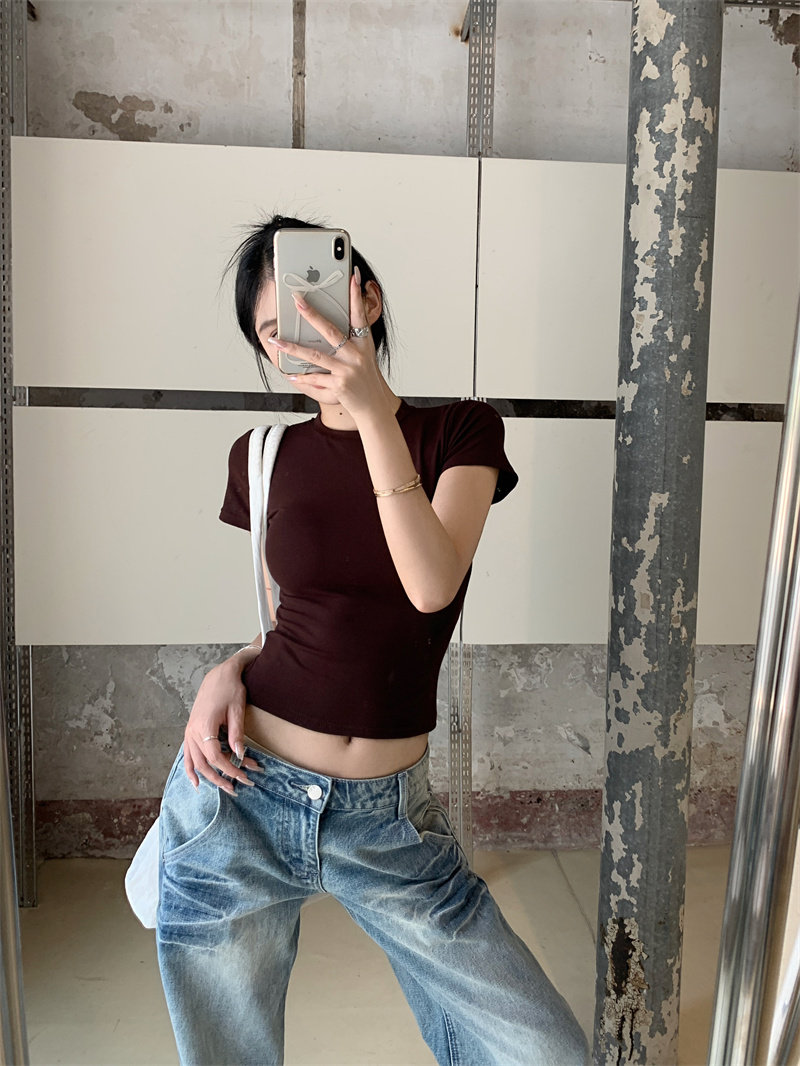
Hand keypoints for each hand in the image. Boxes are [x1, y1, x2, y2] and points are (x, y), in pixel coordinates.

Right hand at [183, 660, 261, 793]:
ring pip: (195, 762)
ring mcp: (189, 732)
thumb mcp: (237, 710)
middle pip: (204, 763)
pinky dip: (190, 770)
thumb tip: (240, 755)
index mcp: (204, 726)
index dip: (230, 769)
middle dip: (221, 778)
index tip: (244, 777)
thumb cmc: (230, 690)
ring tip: (224, 787)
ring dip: (209, 777)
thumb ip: (237, 734)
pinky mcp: (190, 731)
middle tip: (237, 788)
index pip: (216, 757)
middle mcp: (192, 731)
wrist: (219, 675)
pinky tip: (197, 782)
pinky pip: (187, 755)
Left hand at [266, 271, 388, 420]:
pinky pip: (315, 378)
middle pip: (331, 330)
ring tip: (276, 341)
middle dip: (312, 314)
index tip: (353, 276)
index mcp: (363, 344)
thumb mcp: (364, 356)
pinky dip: (302, 377)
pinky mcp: (340, 385)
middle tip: (297, 300)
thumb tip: (330, 325)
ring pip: (315, 355)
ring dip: (293, 348)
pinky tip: (290, 374)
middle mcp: (356, 354)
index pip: (359, 315)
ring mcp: (348, 370)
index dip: (356, 295)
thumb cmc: (365, 379)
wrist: (373, 406)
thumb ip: (352, 340)